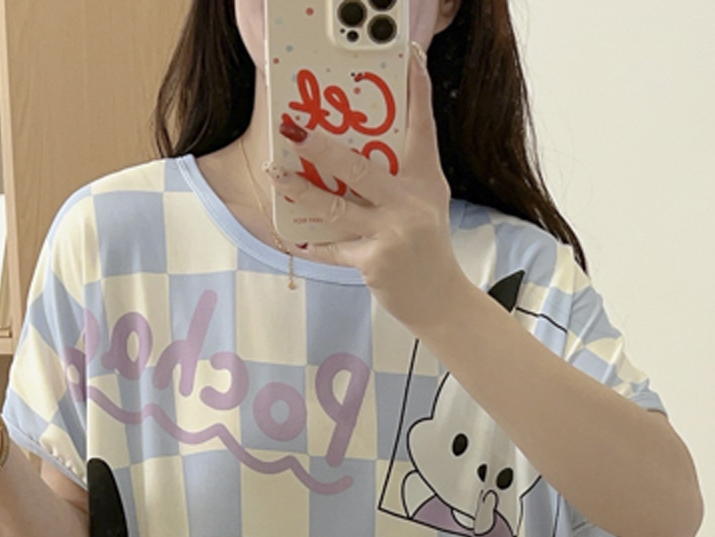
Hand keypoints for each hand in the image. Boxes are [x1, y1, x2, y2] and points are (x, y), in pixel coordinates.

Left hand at [272, 41, 471, 334]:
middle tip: (293, 130)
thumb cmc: (426, 245)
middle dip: (321, 148)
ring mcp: (391, 233)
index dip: (418, 92)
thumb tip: (349, 153)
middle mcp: (410, 202)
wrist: (439, 298)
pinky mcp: (374, 262)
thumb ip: (398, 177)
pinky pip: (334, 247)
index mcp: (425, 180)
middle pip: (358, 167)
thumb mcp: (424, 202)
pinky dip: (312, 243)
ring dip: (300, 189)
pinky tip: (293, 235)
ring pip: (335, 206)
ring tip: (276, 175)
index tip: (410, 59)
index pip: (422, 128)